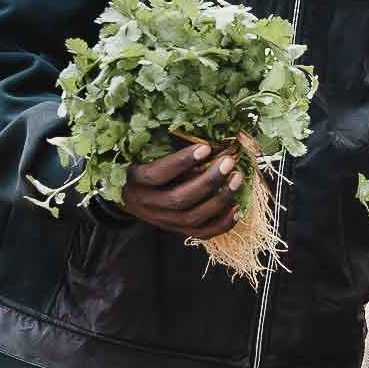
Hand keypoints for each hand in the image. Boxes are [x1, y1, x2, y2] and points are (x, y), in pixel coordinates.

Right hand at [118, 141, 239, 238]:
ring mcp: (164, 221)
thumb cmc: (144, 167)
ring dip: (220, 199)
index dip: (182, 161)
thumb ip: (169, 146)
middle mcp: (148, 205)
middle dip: (208, 181)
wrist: (131, 198)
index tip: (205, 147)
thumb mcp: (147, 155)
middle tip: (228, 162)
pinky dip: (223, 223)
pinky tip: (237, 207)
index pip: (158, 174)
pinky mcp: (178, 231)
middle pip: (180, 199)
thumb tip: (204, 134)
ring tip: (237, 179)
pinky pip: (202, 233)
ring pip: (193, 217)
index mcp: (137, 181)